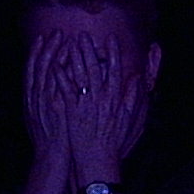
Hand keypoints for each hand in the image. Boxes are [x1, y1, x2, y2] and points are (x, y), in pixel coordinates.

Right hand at [24, 30, 68, 170]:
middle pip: (40, 66)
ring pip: (50, 71)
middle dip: (48, 47)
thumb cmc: (51, 136)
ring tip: (65, 38)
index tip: (42, 37)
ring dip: (57, 54)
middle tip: (56, 31)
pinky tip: (72, 58)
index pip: (32, 69)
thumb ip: (44, 97)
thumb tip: (52, 81)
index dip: (36, 52)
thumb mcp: (40, 115)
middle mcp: (37, 97)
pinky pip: (61, 84)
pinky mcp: (59, 107)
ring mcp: (47, 101)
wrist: (52, 156)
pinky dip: (65, 70)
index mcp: (32, 98)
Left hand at [54, 31, 145, 169]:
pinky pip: (65, 90)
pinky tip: (56, 65)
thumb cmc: (113, 140)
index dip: (113, 54)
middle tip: (83, 34)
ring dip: (75, 58)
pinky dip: (61, 77)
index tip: (111, 39)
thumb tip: (137, 79)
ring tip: (69, 43)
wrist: (97, 159)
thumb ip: (132, 97)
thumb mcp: (128, 119)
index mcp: (115, 99)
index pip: (115, 71)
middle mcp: (100, 98)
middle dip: (89, 50)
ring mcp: (85, 104)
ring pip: (80, 76)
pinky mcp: (71, 111)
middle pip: (95, 69)